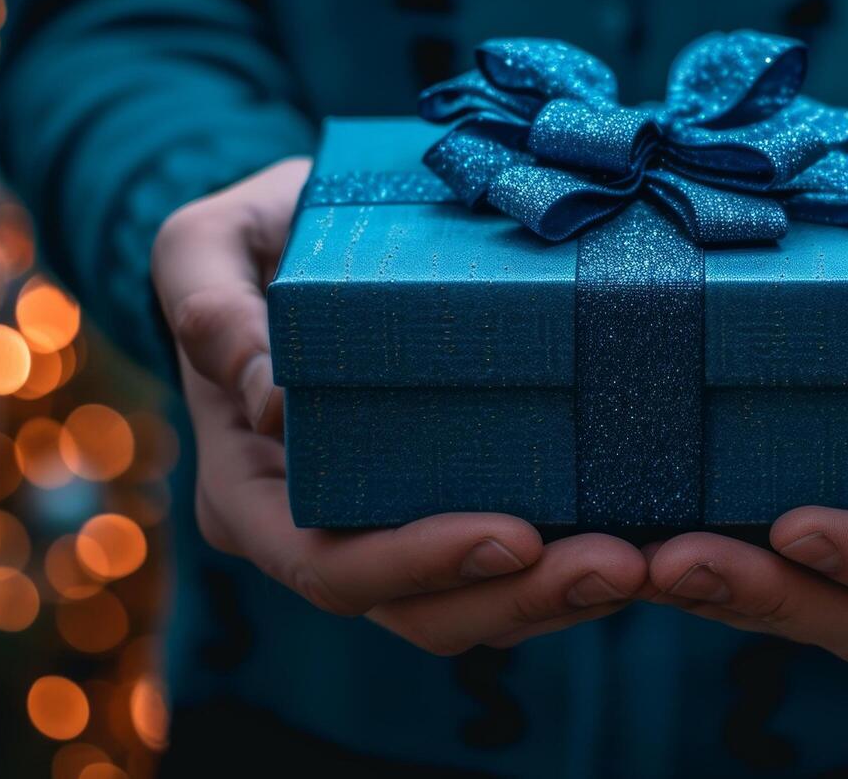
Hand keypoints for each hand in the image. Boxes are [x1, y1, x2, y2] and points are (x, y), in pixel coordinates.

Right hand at [151, 159, 645, 654]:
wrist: (295, 238)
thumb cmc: (246, 240)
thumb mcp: (204, 249)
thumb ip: (214, 313)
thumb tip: (270, 401)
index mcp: (250, 492)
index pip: (326, 564)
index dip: (418, 564)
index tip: (514, 536)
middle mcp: (317, 532)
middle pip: (414, 609)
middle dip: (516, 598)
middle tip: (617, 566)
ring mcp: (386, 528)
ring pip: (470, 604)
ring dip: (557, 598)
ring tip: (642, 563)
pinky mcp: (448, 503)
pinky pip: (507, 565)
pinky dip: (566, 564)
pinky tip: (641, 540)